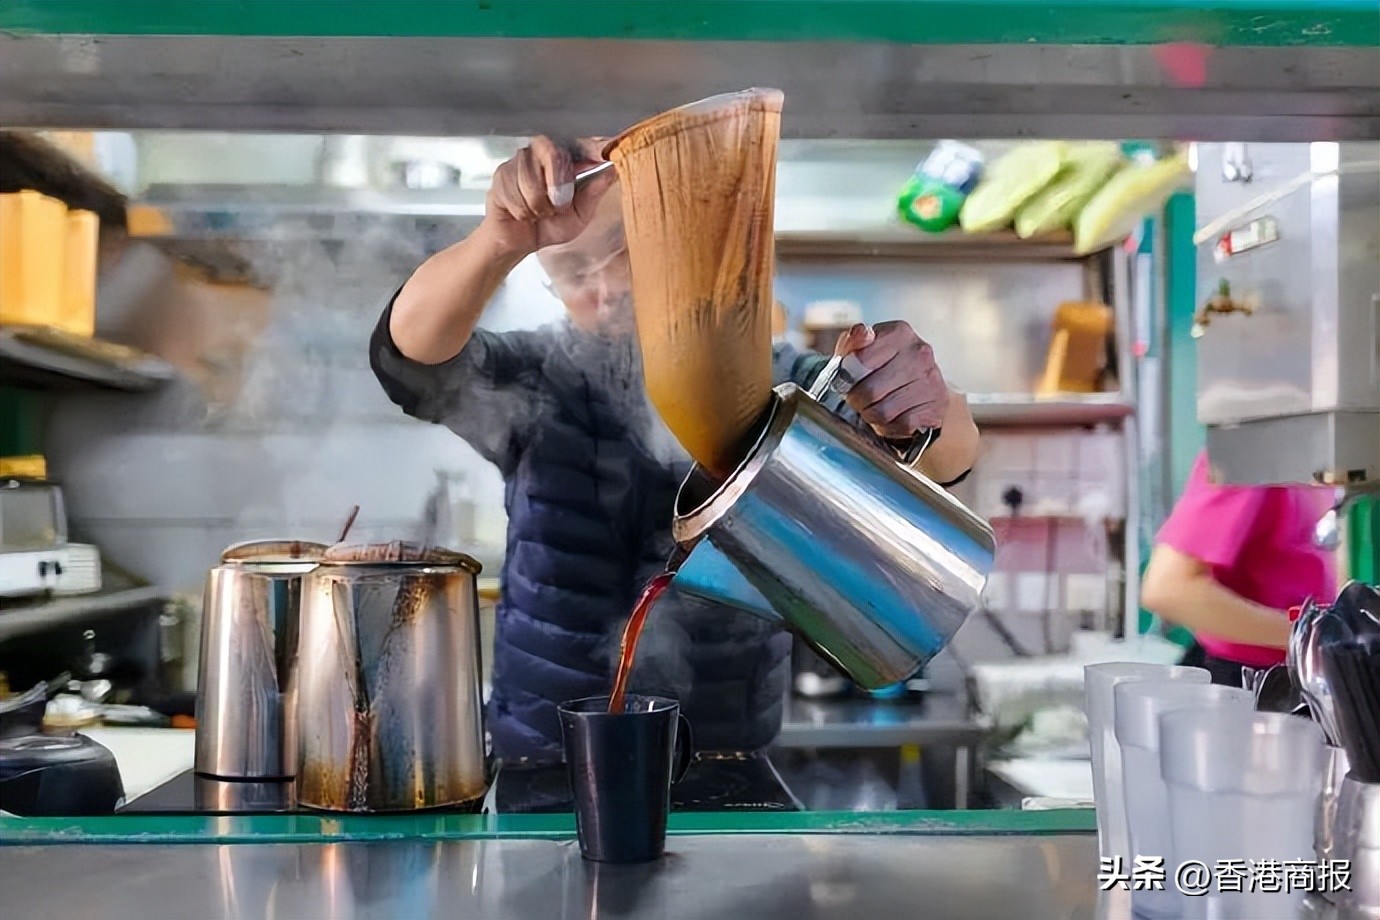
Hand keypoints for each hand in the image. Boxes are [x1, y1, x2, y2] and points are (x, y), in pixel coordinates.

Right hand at [480, 136, 616, 255]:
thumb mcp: (579, 215)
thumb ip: (593, 194)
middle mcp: (542, 155)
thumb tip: (611, 173)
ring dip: (538, 205)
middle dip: (556, 182)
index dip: (594, 146)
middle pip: (551, 152)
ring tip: (539, 213)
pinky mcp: (501, 174)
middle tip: (559, 206)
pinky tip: (522, 214)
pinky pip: (514, 190)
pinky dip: (522, 210)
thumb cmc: (548, 226)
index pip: (581, 145)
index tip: (608, 148)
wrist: (518, 243)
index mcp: (565, 162)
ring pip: (531, 177)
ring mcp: (519, 162)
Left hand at [835, 321, 949, 437]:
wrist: (925, 390)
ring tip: (873, 408)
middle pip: (870, 389)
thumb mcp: (864, 349)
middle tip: (857, 399)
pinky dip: (888, 426)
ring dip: (871, 415)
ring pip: (883, 411)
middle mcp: (919, 354)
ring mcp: (930, 381)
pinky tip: (890, 418)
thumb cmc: (888, 368)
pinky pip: (899, 425)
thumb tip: (861, 333)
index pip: (861, 359)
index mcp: (899, 333)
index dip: (847, 375)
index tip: (846, 380)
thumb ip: (853, 341)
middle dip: (857, 400)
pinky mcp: (934, 407)